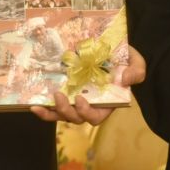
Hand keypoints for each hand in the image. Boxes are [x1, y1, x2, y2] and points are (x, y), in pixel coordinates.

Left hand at [31, 47, 147, 124]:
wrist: (114, 51)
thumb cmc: (126, 60)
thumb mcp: (136, 63)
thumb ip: (136, 71)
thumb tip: (125, 79)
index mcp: (106, 103)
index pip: (96, 117)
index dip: (86, 112)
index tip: (80, 99)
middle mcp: (90, 105)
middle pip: (76, 119)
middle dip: (66, 111)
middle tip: (59, 95)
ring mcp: (76, 100)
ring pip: (62, 115)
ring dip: (51, 112)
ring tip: (40, 104)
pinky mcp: (66, 93)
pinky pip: (53, 107)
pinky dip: (44, 109)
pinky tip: (33, 105)